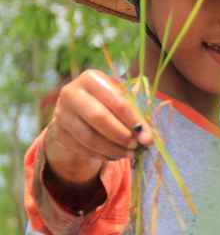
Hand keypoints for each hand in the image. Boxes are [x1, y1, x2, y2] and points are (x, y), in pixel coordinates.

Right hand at [44, 70, 151, 185]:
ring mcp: (61, 113)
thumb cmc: (107, 105)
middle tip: (136, 145)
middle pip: (98, 117)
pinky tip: (115, 155)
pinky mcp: (58, 132)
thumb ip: (135, 118)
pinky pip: (83, 148)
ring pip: (89, 137)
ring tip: (130, 153)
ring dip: (114, 149)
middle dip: (121, 135)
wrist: (78, 115)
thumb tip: (147, 139)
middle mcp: (71, 92)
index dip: (134, 121)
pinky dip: (102, 155)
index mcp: (91, 79)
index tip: (147, 137)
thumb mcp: (121, 104)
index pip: (117, 101)